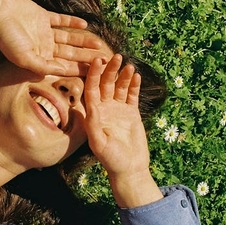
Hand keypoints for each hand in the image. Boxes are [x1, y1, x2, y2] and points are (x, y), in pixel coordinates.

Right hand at [0, 0, 105, 75]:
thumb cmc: (6, 38)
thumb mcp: (24, 58)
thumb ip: (43, 66)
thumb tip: (63, 72)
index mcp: (39, 58)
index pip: (64, 66)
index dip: (80, 70)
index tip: (96, 74)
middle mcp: (43, 46)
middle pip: (70, 53)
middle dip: (87, 57)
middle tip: (105, 60)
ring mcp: (43, 31)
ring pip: (69, 38)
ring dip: (83, 40)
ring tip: (100, 44)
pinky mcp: (43, 16)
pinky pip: (61, 20)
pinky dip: (72, 22)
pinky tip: (86, 24)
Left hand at [84, 55, 162, 207]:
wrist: (129, 168)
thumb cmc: (111, 159)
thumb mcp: (99, 142)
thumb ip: (94, 125)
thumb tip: (89, 107)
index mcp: (93, 113)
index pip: (91, 89)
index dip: (94, 75)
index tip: (97, 61)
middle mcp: (104, 108)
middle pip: (105, 83)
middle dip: (109, 70)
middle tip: (115, 56)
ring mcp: (118, 109)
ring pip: (119, 86)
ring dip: (122, 75)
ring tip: (128, 65)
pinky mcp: (132, 112)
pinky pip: (132, 95)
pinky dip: (133, 85)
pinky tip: (136, 75)